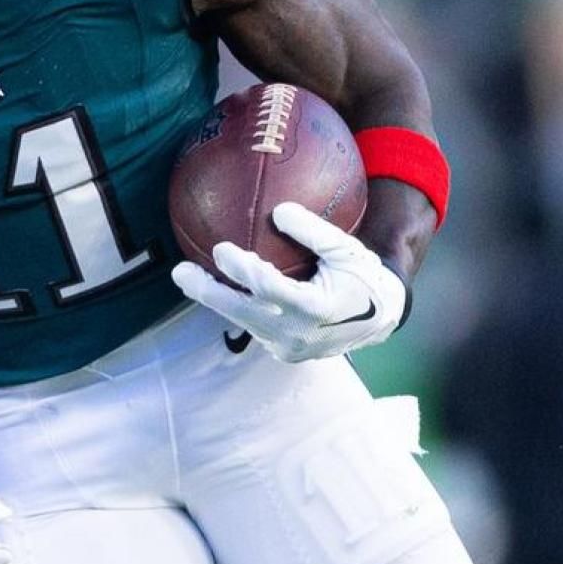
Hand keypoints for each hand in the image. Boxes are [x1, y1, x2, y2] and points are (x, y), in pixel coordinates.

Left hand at [171, 202, 406, 362]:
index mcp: (315, 309)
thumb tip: (278, 210)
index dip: (242, 269)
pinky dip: (236, 306)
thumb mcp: (347, 248)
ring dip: (216, 300)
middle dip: (207, 293)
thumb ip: (313, 231)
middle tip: (180, 272)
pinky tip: (216, 285)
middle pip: (242, 313)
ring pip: (243, 322)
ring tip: (188, 277)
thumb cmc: (363, 275)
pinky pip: (254, 327)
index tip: (220, 249)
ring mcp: (290, 348)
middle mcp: (298, 334)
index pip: (268, 288)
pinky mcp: (284, 353)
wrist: (382, 318)